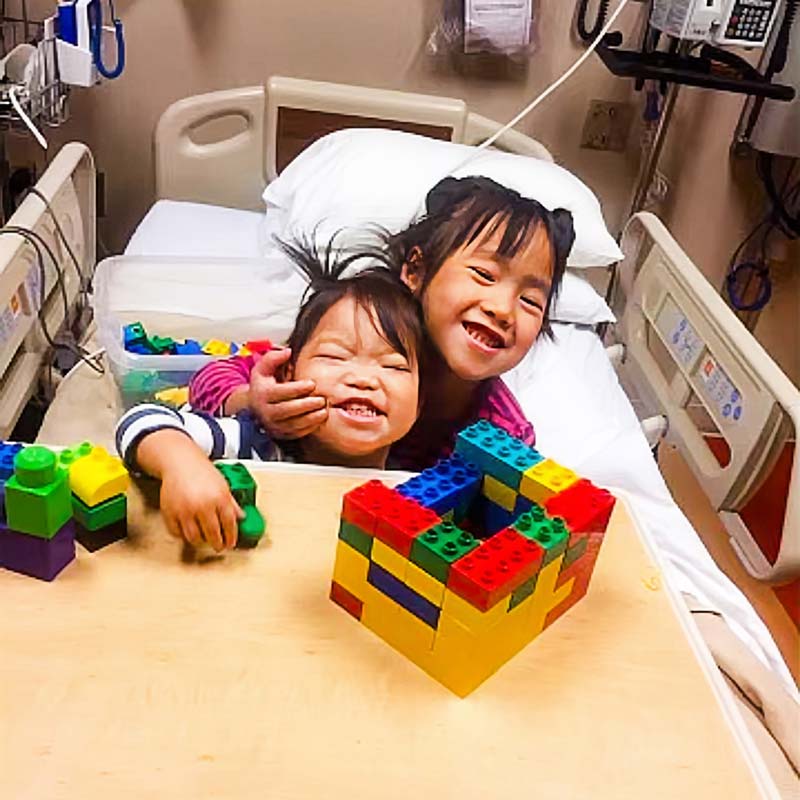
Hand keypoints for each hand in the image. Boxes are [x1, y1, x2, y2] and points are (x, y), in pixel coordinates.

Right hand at [138, 431, 243, 550]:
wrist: (180, 462)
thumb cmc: (201, 472)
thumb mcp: (223, 485)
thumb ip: (232, 503)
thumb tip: (241, 517)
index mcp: (219, 498)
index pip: (229, 524)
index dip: (231, 537)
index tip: (230, 543)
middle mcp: (202, 505)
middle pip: (212, 534)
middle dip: (217, 544)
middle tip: (219, 546)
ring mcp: (185, 510)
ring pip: (194, 538)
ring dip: (200, 541)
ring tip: (204, 539)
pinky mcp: (170, 513)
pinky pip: (177, 533)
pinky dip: (183, 535)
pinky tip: (189, 531)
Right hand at [247, 348, 327, 439]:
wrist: (255, 407)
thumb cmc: (263, 385)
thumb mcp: (263, 369)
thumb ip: (273, 357)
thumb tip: (287, 351)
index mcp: (263, 394)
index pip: (280, 392)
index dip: (298, 388)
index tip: (312, 384)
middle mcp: (266, 412)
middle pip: (288, 410)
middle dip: (307, 405)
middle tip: (321, 399)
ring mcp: (274, 426)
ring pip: (294, 424)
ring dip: (311, 418)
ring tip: (324, 409)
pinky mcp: (282, 434)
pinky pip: (297, 434)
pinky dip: (310, 427)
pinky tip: (320, 418)